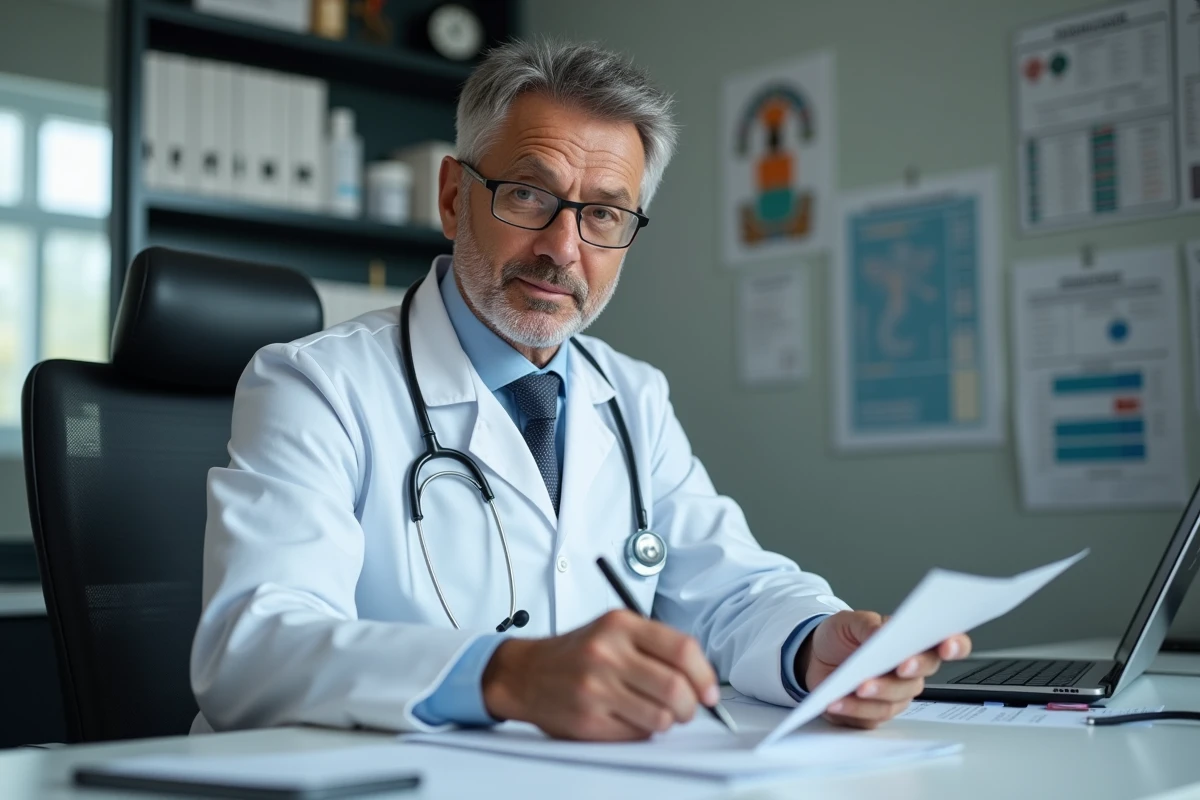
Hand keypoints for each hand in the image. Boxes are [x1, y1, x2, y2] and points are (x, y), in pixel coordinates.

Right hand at [481, 610, 719, 740]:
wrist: (526, 673)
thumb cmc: (578, 652)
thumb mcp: (614, 629)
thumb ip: (656, 645)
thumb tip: (701, 680)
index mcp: (620, 624)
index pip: (682, 649)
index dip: (704, 675)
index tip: (709, 692)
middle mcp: (607, 653)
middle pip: (675, 687)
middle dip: (690, 706)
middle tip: (686, 709)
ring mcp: (596, 688)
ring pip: (660, 717)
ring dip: (667, 722)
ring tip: (655, 713)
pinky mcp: (588, 720)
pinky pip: (636, 735)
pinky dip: (642, 732)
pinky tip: (629, 718)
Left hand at [797, 610, 971, 729]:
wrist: (815, 657)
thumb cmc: (840, 637)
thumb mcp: (849, 621)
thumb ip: (868, 625)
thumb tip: (883, 633)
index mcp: (909, 644)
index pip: (943, 645)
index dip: (954, 646)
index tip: (946, 646)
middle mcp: (908, 673)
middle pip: (918, 678)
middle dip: (910, 671)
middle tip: (900, 666)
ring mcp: (893, 696)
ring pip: (895, 701)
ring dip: (877, 693)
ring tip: (857, 687)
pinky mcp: (872, 714)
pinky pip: (869, 717)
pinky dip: (851, 709)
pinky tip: (836, 702)